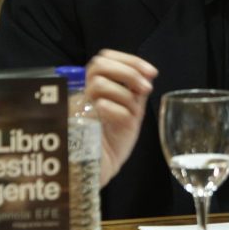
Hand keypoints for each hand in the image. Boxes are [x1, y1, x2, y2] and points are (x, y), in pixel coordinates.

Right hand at [81, 49, 157, 186]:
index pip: (105, 58)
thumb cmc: (112, 141)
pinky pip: (101, 106)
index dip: (129, 60)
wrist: (100, 170)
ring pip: (99, 83)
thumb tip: (148, 74)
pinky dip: (120, 112)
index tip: (151, 72)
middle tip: (146, 87)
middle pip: (98, 64)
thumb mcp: (129, 111)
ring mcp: (78, 108)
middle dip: (128, 71)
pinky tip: (124, 123)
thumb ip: (135, 92)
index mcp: (95, 88)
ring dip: (124, 94)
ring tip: (133, 111)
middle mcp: (83, 94)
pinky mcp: (77, 124)